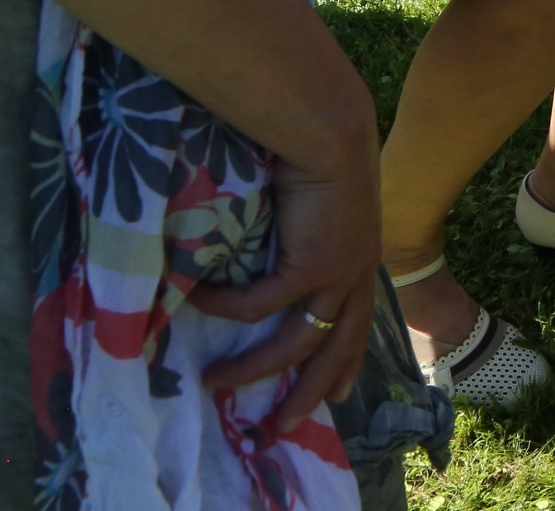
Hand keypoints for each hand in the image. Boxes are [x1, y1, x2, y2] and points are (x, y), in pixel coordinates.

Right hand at [196, 129, 381, 431]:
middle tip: (281, 427)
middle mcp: (356, 273)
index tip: (339, 395)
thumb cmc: (317, 153)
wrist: (328, 127)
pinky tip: (195, 297)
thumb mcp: (318, 206)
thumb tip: (275, 255)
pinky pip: (258, 303)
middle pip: (335, 349)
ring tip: (215, 382)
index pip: (357, 323)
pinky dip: (224, 305)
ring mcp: (337, 273)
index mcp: (360, 261)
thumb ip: (303, 237)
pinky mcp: (312, 265)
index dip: (347, 361)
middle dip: (309, 392)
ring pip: (295, 340)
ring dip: (253, 366)